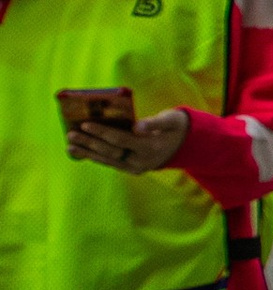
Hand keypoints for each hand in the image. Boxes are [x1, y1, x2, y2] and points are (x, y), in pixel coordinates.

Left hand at [67, 108, 188, 172]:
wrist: (186, 145)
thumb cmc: (176, 126)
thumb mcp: (171, 120)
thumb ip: (154, 123)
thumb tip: (136, 126)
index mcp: (150, 148)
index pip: (120, 140)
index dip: (102, 132)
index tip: (85, 124)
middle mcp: (141, 161)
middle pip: (109, 152)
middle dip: (89, 143)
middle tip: (70, 134)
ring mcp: (136, 167)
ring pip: (107, 160)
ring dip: (87, 153)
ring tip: (69, 146)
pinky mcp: (132, 169)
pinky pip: (111, 163)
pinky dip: (96, 158)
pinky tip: (82, 153)